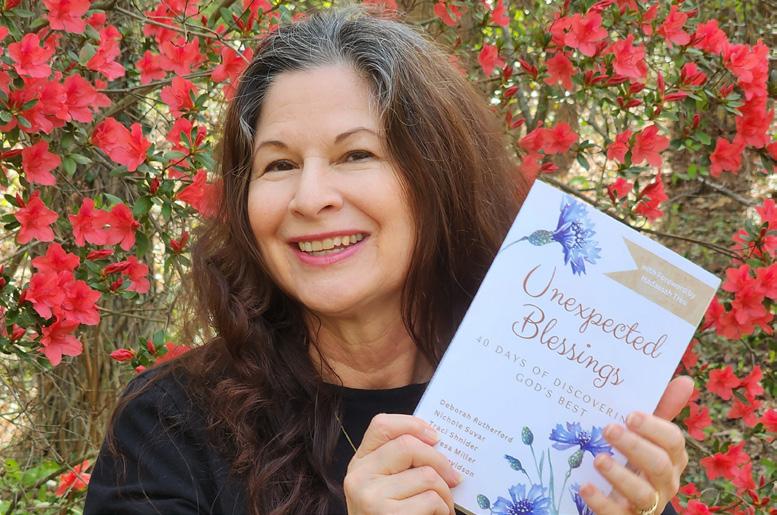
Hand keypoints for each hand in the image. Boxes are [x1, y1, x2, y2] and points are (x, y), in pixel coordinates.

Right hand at [344, 413, 461, 514]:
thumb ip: (402, 464)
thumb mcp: (387, 487)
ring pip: (426, 475)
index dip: (412, 424)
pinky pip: (431, 500)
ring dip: (445, 494)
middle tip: (454, 478)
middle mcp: (359, 477)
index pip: (381, 425)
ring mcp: (370, 497)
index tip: (435, 437)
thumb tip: (437, 442)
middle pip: (409, 446)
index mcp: (360, 464)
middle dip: (440, 461)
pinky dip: (443, 510)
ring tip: (442, 507)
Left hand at [580, 375, 692, 513]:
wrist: (622, 503)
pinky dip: (601, 502)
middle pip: (659, 466)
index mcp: (671, 458)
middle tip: (609, 429)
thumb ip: (661, 410)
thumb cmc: (635, 460)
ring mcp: (647, 504)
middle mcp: (664, 482)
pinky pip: (617, 514)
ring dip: (619, 475)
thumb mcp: (645, 435)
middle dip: (635, 447)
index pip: (673, 442)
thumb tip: (686, 380)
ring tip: (599, 459)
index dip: (654, 428)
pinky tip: (585, 487)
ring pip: (642, 494)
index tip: (631, 414)